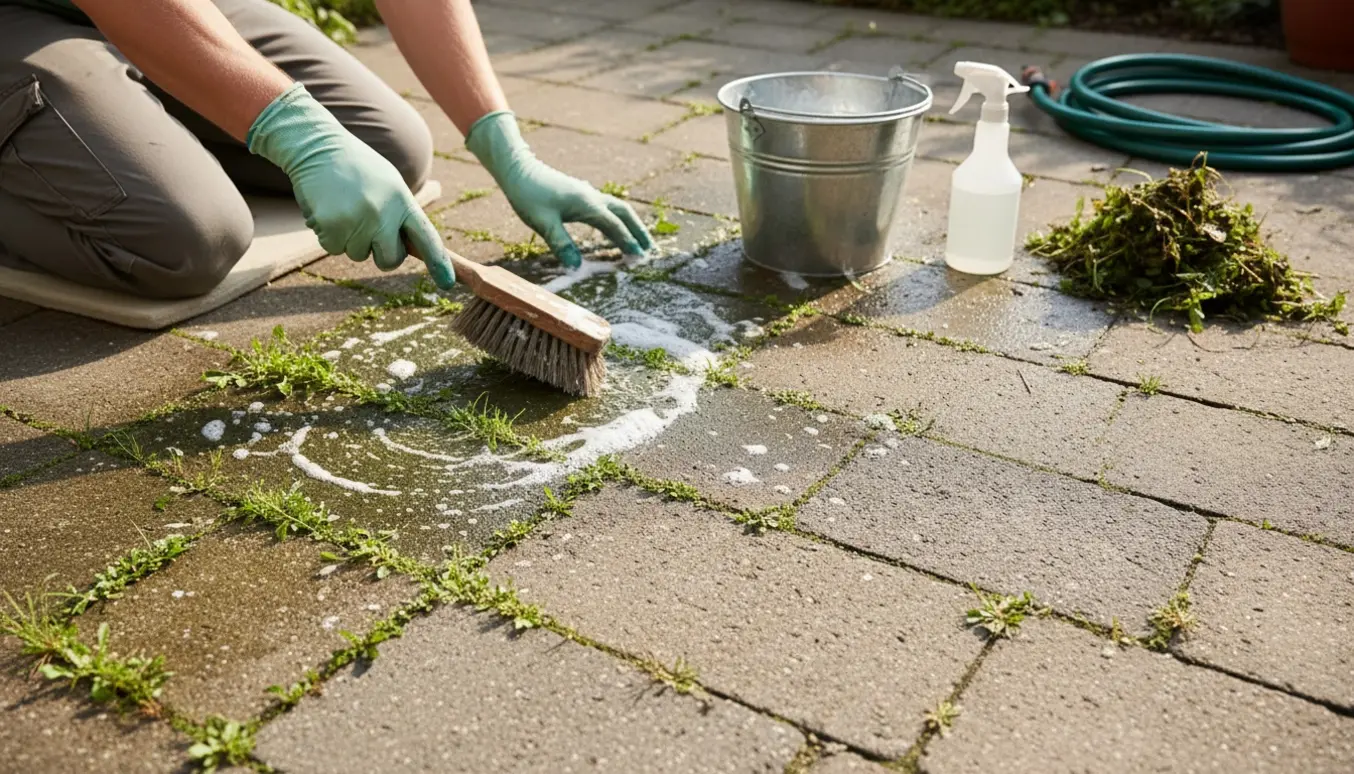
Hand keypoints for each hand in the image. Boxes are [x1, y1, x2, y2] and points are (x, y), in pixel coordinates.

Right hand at [246, 84, 456, 288]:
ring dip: (350, 238)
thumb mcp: (389, 184)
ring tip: (343, 205)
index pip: (427, 237)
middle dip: (380, 253)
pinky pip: (334, 248)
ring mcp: (357, 221)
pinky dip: (328, 234)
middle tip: (368, 228)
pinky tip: (328, 208)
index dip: (439, 262)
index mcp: (402, 201)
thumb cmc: (356, 167)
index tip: (446, 283)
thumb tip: (408, 248)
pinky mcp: (331, 227)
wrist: (317, 146)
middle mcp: (383, 214)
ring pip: (358, 254)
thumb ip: (400, 214)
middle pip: (390, 260)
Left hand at [465, 111, 652, 267]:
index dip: (628, 242)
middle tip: (650, 249)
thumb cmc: (528, 195)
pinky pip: (606, 208)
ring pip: (617, 209)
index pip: (614, 226)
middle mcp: (592, 197)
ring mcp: (587, 194)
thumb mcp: (543, 223)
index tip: (639, 257)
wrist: (518, 169)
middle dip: (639, 231)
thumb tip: (577, 268)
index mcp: (587, 204)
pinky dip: (616, 220)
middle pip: (624, 213)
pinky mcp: (581, 194)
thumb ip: (561, 244)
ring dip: (630, 224)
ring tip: (638, 242)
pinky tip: (613, 229)